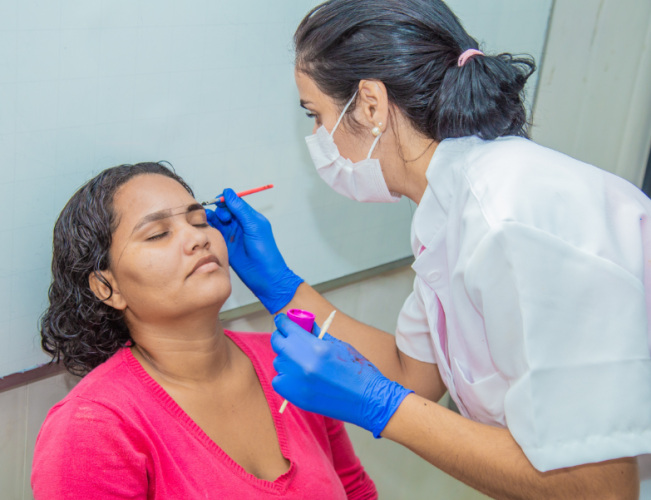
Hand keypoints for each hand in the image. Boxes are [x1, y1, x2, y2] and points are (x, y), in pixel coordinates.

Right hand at [205, 189, 302, 312]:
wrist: (264, 276)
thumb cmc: (264, 251)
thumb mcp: (254, 226)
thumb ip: (240, 209)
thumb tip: (228, 192)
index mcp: (249, 217)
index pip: (234, 202)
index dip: (226, 200)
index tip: (222, 204)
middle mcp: (240, 224)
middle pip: (224, 210)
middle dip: (220, 210)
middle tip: (225, 219)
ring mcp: (232, 235)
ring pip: (217, 221)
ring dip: (212, 219)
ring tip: (213, 223)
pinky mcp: (225, 245)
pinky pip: (214, 233)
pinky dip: (209, 229)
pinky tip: (207, 229)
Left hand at [271, 313, 412, 437]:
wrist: (367, 400)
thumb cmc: (358, 371)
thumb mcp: (340, 346)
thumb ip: (318, 335)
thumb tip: (305, 324)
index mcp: (315, 346)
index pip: (287, 327)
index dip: (283, 322)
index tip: (282, 321)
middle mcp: (302, 362)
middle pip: (278, 343)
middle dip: (282, 338)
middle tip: (287, 338)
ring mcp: (296, 381)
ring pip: (278, 363)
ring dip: (286, 359)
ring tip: (301, 362)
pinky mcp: (295, 397)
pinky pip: (279, 381)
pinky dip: (286, 378)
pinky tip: (299, 378)